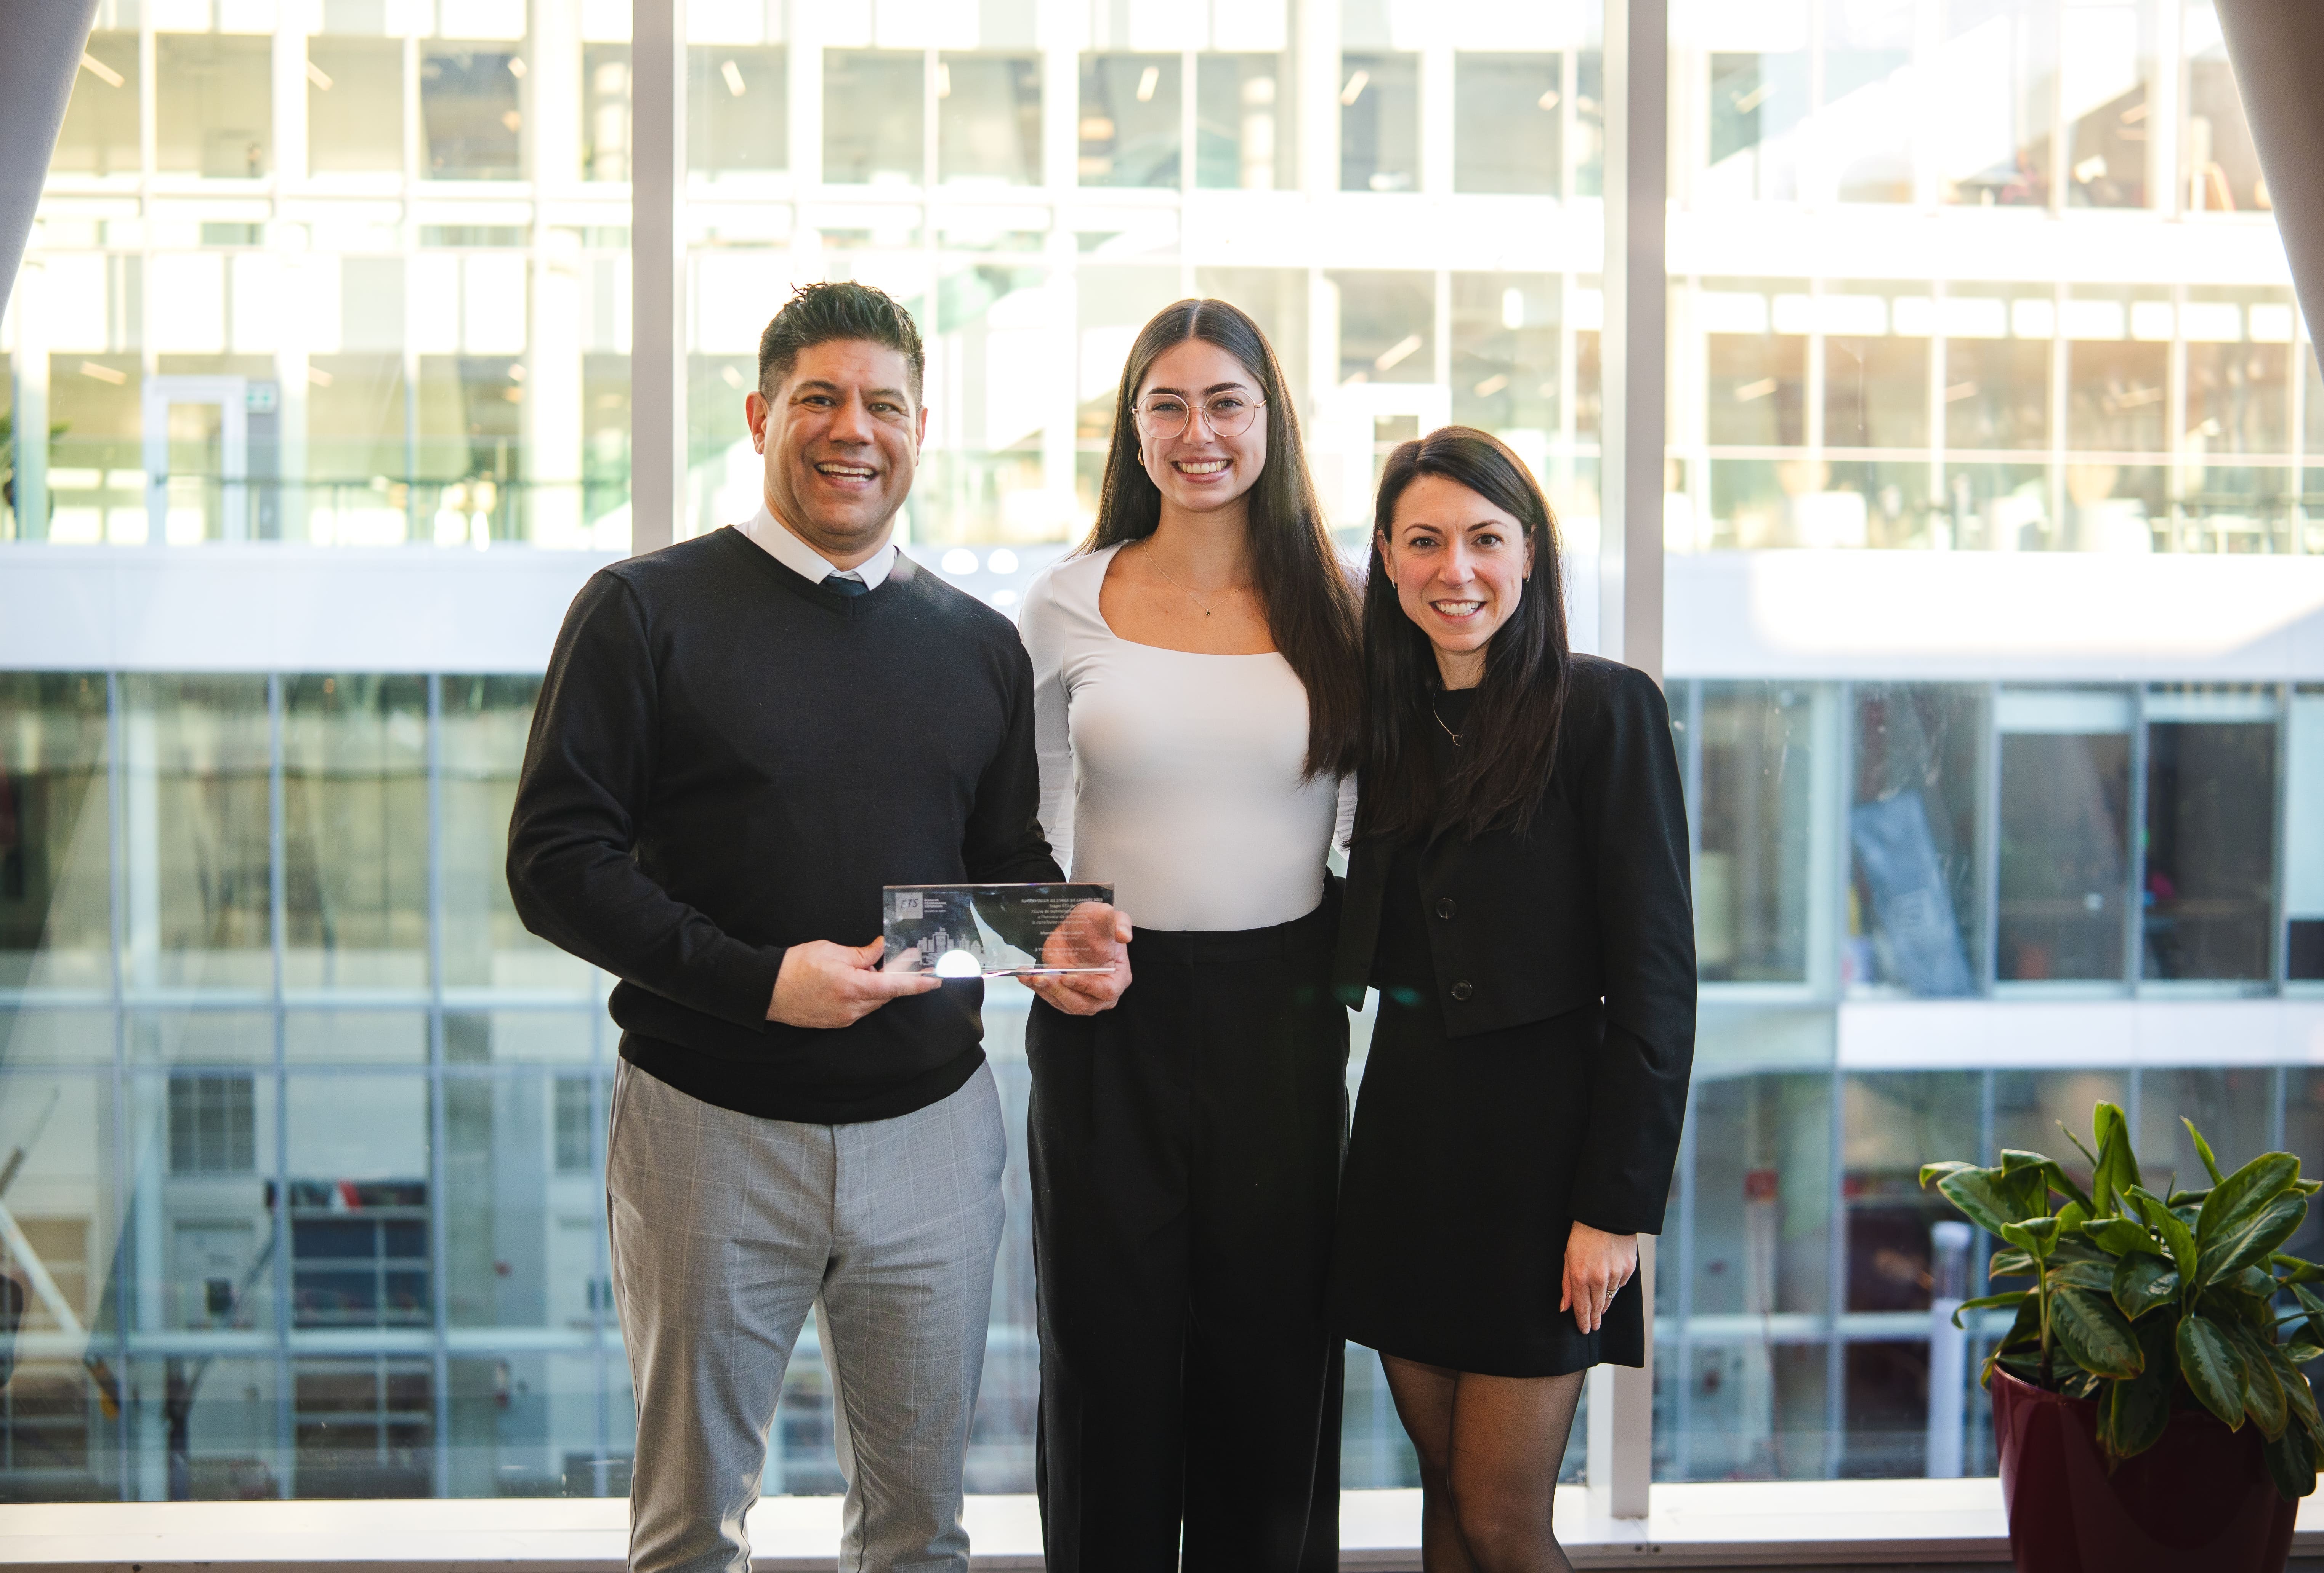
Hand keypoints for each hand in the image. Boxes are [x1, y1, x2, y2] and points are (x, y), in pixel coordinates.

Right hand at [768, 939, 939, 1028]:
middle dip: (894, 979)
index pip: (895, 987)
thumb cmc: (795, 967)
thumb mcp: (832, 951)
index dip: (918, 984)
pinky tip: (854, 981)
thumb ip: (863, 954)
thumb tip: (883, 949)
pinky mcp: (835, 1022)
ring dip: (876, 987)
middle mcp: (852, 1008)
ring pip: (873, 1002)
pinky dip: (863, 995)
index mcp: (854, 988)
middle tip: (900, 961)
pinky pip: (859, 1008)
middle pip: (885, 995)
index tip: (935, 980)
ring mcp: (844, 1018)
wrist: (766, 990)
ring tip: (868, 968)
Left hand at [1028, 903, 1133, 1015]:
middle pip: (1083, 1004)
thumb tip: (1125, 935)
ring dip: (1047, 992)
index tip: (1068, 977)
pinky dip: (1037, 989)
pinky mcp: (1065, 993)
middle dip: (1062, 993)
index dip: (1088, 986)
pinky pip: (1051, 998)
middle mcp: (1101, 992)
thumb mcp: (1109, 916)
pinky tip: (1026, 977)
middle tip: (1044, 979)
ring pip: (1065, 1004)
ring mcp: (1083, 995)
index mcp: (1118, 977)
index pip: (1106, 991)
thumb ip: (1120, 923)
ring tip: (1032, 977)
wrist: (1079, 926)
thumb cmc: (1097, 924)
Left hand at [1561, 1222, 1638, 1335]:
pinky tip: (1609, 1282)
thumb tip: (1564, 1308)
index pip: (1581, 1307)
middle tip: (1594, 1327)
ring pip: (1610, 1297)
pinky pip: (1620, 1284)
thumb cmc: (1582, 1234)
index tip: (1585, 1330)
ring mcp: (1615, 1274)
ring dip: (1604, 1303)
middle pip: (1597, 1307)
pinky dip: (1614, 1286)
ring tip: (1600, 1310)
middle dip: (1594, 1318)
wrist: (1606, 1215)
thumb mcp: (1567, 1257)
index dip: (1583, 1321)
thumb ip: (1566, 1285)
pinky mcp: (1628, 1269)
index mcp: (1580, 1276)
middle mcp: (1598, 1278)